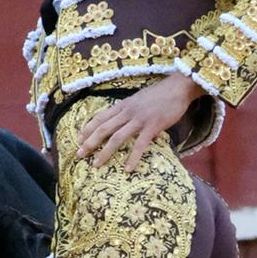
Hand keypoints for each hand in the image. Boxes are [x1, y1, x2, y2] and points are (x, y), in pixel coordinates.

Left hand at [75, 74, 204, 171]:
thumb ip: (131, 113)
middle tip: (79, 155)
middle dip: (89, 143)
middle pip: (103, 129)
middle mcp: (127, 112)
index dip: (87, 129)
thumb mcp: (139, 101)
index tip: (78, 140)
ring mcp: (139, 119)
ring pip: (116, 138)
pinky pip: (139, 145)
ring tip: (96, 165)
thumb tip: (129, 127)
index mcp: (123, 105)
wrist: (178, 88)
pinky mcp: (152, 126)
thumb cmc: (160, 95)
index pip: (99, 117)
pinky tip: (127, 169)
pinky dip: (132, 158)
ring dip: (104, 152)